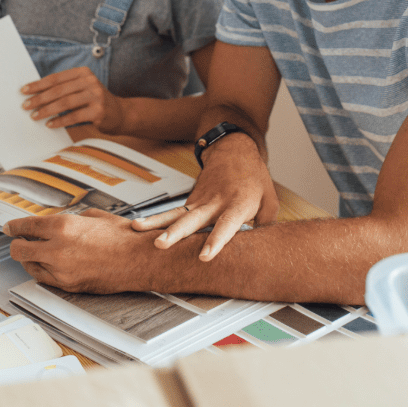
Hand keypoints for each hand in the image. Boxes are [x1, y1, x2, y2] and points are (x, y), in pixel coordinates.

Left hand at [4, 209, 156, 292]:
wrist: (140, 260)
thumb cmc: (123, 237)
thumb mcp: (94, 216)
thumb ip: (71, 219)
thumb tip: (60, 221)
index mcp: (63, 227)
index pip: (26, 227)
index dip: (13, 227)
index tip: (9, 228)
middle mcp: (58, 249)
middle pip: (19, 249)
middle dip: (17, 244)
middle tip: (18, 241)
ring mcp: (61, 270)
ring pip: (29, 266)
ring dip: (29, 259)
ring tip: (35, 253)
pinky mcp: (68, 285)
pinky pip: (44, 279)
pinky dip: (42, 270)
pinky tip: (47, 265)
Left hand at [21, 67, 124, 133]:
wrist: (121, 113)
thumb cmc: (94, 101)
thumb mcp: (82, 89)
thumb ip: (64, 89)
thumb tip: (36, 94)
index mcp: (83, 73)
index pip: (56, 78)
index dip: (38, 84)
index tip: (24, 91)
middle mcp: (90, 81)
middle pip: (59, 90)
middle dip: (39, 98)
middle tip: (26, 105)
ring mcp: (96, 96)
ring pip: (65, 102)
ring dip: (47, 110)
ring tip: (34, 116)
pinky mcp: (99, 111)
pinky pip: (74, 116)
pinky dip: (60, 121)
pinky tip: (50, 124)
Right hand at [131, 132, 277, 260]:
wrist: (234, 150)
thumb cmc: (253, 177)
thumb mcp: (270, 201)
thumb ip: (264, 226)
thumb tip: (257, 251)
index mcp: (238, 204)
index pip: (226, 226)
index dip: (215, 241)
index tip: (204, 256)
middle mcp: (215, 203)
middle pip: (193, 220)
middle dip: (176, 233)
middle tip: (161, 244)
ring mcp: (200, 201)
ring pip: (176, 214)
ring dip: (156, 223)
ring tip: (137, 229)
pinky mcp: (190, 201)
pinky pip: (173, 214)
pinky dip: (155, 221)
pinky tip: (139, 228)